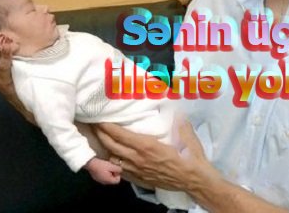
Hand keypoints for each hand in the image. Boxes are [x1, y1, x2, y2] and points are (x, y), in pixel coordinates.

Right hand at [84, 157, 121, 184]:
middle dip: (113, 173)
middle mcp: (104, 182)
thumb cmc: (101, 165)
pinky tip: (102, 167)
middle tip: (111, 167)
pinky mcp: (96, 177)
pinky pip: (103, 176)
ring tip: (106, 166)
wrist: (90, 164)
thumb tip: (121, 171)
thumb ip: (118, 169)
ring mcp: (99, 180)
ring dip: (109, 172)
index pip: (117, 180)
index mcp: (108, 181)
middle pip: (112, 179)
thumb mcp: (111, 166)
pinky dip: (104, 172)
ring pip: (108, 177)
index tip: (115, 169)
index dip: (118, 174)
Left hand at [94, 120, 219, 193]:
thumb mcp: (187, 134)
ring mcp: (137, 171)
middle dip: (100, 134)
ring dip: (106, 149)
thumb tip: (175, 108)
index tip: (99, 117)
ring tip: (102, 139)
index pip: (119, 135)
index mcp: (146, 145)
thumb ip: (178, 120)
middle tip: (94, 124)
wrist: (194, 180)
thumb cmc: (190, 156)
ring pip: (113, 159)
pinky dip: (114, 163)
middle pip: (111, 146)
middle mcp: (137, 158)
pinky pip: (120, 171)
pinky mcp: (139, 180)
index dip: (107, 126)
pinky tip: (114, 157)